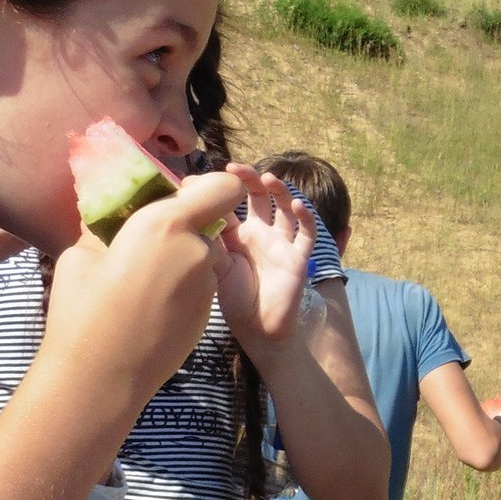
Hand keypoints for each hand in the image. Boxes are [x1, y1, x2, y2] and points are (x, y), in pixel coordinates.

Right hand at [42, 169, 245, 404]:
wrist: (103, 376)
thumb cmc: (82, 308)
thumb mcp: (83, 254)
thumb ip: (108, 226)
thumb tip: (108, 213)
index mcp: (168, 224)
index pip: (224, 188)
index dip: (209, 187)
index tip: (180, 197)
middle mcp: (198, 251)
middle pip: (210, 223)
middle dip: (187, 226)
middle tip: (146, 240)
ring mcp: (207, 285)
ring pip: (205, 256)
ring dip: (183, 256)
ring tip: (142, 276)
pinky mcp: (207, 314)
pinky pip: (199, 285)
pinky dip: (182, 285)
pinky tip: (149, 303)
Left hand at [211, 167, 317, 362]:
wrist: (259, 330)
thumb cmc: (235, 301)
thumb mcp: (216, 266)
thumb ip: (210, 240)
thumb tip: (194, 211)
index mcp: (237, 236)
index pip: (229, 204)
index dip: (219, 189)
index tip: (201, 179)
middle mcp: (260, 234)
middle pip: (258, 198)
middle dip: (249, 180)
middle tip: (237, 169)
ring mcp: (281, 243)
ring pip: (284, 209)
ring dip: (279, 191)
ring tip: (269, 180)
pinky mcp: (299, 256)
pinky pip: (306, 233)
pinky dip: (305, 217)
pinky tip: (298, 205)